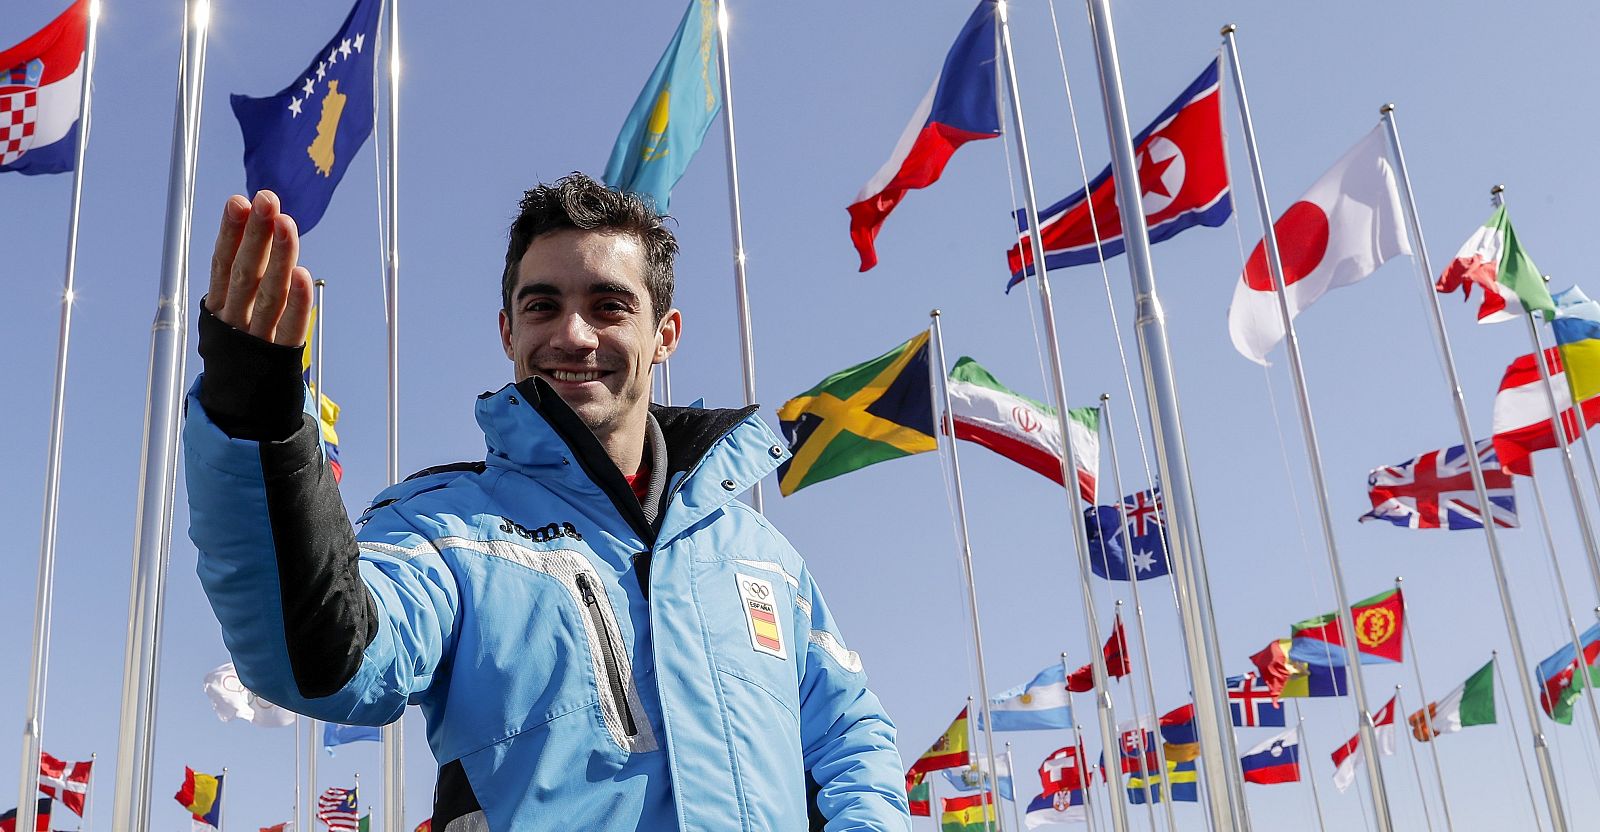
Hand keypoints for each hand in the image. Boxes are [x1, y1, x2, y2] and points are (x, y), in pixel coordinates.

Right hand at [205, 190, 312, 346]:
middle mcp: (234, 320)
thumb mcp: (234, 315)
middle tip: (265, 200)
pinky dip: (296, 301)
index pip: (223, 264)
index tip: (238, 201)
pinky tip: (301, 273)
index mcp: (220, 307)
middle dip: (255, 235)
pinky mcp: (279, 356)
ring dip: (277, 256)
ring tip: (285, 222)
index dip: (230, 233)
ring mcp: (255, 339)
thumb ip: (242, 278)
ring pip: (267, 292)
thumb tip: (252, 224)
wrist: (242, 410)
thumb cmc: (241, 352)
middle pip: (245, 272)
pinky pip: (290, 326)